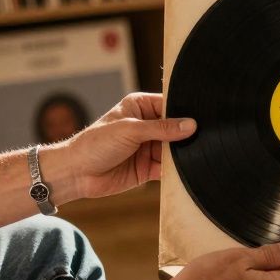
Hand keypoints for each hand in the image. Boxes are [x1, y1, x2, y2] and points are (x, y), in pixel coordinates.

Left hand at [46, 92, 194, 202]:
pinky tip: (184, 171)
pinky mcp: (148, 168)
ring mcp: (148, 147)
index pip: (169, 106)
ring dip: (182, 155)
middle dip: (186, 135)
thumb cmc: (95, 144)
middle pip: (176, 129)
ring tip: (195, 156)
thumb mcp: (130, 130)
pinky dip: (175, 171)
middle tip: (203, 139)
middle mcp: (147, 126)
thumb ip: (162, 128)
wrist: (76, 173)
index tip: (202, 118)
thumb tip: (190, 125)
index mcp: (140, 107)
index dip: (185, 112)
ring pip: (174, 150)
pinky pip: (168, 168)